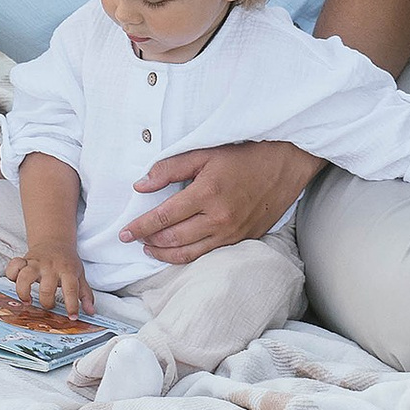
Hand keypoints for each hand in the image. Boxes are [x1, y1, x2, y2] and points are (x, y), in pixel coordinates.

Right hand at [8, 242, 94, 323]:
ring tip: (27, 301)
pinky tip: (16, 282)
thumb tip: (90, 312)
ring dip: (24, 291)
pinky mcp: (24, 260)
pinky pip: (13, 266)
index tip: (72, 317)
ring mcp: (36, 262)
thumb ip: (85, 294)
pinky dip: (11, 274)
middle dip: (47, 302)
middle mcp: (51, 266)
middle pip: (46, 288)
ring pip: (25, 276)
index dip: (72, 305)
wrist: (55, 241)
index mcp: (68, 270)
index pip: (71, 289)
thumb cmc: (67, 262)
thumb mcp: (80, 276)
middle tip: (48, 306)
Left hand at [123, 139, 320, 264]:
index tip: (124, 233)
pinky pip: (208, 254)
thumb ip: (169, 169)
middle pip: (174, 239)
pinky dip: (188, 256)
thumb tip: (140, 186)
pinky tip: (177, 250)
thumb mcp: (204, 153)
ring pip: (190, 253)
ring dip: (165, 254)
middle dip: (149, 241)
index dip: (141, 227)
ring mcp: (232, 233)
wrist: (285, 165)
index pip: (164, 217)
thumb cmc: (243, 156)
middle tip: (134, 239)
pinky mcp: (242, 240)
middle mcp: (219, 218)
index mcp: (207, 193)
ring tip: (150, 248)